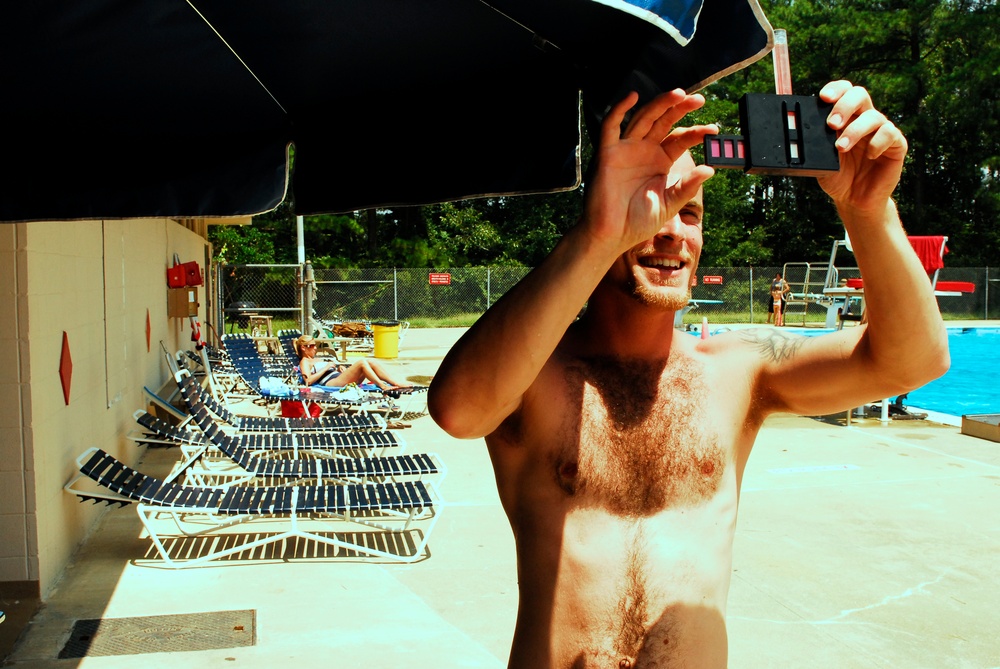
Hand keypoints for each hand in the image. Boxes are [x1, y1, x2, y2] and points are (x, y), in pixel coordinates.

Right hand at [582, 89, 716, 252]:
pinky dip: (618, 110)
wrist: (612, 236)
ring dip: (659, 104)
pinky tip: (632, 97)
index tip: (713, 130)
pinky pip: (610, 127)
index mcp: (660, 161)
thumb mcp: (669, 205)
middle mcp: (644, 151)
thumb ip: (687, 188)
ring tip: (678, 94)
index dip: (696, 133)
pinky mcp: (607, 153)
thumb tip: (710, 170)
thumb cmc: (638, 222)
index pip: (680, 139)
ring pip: (643, 118)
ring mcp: (626, 150)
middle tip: (699, 100)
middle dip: (680, 108)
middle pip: (663, 122)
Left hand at [817, 81, 907, 214]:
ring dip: (855, 131)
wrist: (854, 200)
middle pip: (860, 95)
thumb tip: (806, 132)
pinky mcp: (896, 145)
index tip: (823, 97)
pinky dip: (877, 142)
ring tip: (840, 148)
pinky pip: (889, 133)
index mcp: (846, 118)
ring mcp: (881, 131)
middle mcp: (864, 120)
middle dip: (844, 106)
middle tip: (831, 124)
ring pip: (873, 116)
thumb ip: (816, 144)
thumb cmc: (838, 177)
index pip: (844, 92)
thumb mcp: (821, 160)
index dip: (835, 89)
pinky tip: (869, 156)